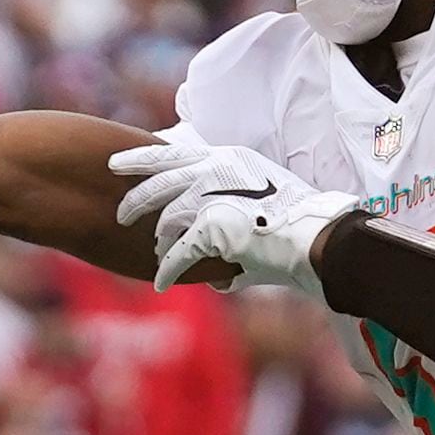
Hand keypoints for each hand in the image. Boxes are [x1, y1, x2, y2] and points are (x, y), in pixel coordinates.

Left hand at [108, 138, 354, 296]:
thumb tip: (219, 250)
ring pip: (165, 218)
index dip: (141, 157)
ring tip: (154, 255)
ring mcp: (210, 195)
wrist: (316, 238)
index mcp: (227, 158)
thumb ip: (233, 216)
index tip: (118, 162)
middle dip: (135, 198)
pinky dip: (168, 270)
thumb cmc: (300, 224)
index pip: (173, 152)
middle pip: (158, 178)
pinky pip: (178, 253)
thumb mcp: (263, 201)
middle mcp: (214, 169)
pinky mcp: (209, 226)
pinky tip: (161, 282)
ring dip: (158, 241)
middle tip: (121, 213)